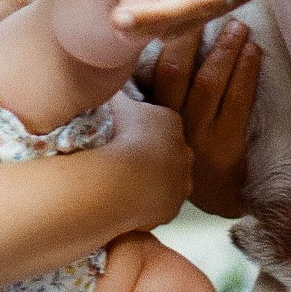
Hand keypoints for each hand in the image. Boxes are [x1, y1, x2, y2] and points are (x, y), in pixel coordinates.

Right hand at [104, 91, 191, 230]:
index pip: (161, 122)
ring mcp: (181, 182)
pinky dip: (146, 203)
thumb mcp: (113, 103)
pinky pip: (159, 204)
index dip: (141, 129)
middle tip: (125, 159)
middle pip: (168, 151)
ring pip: (167, 179)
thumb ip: (115, 93)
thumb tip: (107, 82)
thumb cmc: (117, 136)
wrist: (121, 179)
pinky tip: (128, 199)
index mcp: (170, 121)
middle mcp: (184, 151)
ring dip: (151, 180)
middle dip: (151, 155)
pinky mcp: (173, 209)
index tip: (125, 135)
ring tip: (125, 182)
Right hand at [139, 23, 260, 216]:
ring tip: (238, 26)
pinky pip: (238, 103)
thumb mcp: (160, 123)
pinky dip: (247, 73)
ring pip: (210, 83)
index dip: (164, 40)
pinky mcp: (228, 146)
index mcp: (152, 115)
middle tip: (207, 8)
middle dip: (192, 36)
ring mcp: (200, 136)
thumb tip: (161, 39)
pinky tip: (254, 52)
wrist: (214, 198)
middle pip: (177, 72)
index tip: (174, 11)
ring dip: (225, 50)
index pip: (152, 71)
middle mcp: (172, 124)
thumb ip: (156, 90)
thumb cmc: (186, 150)